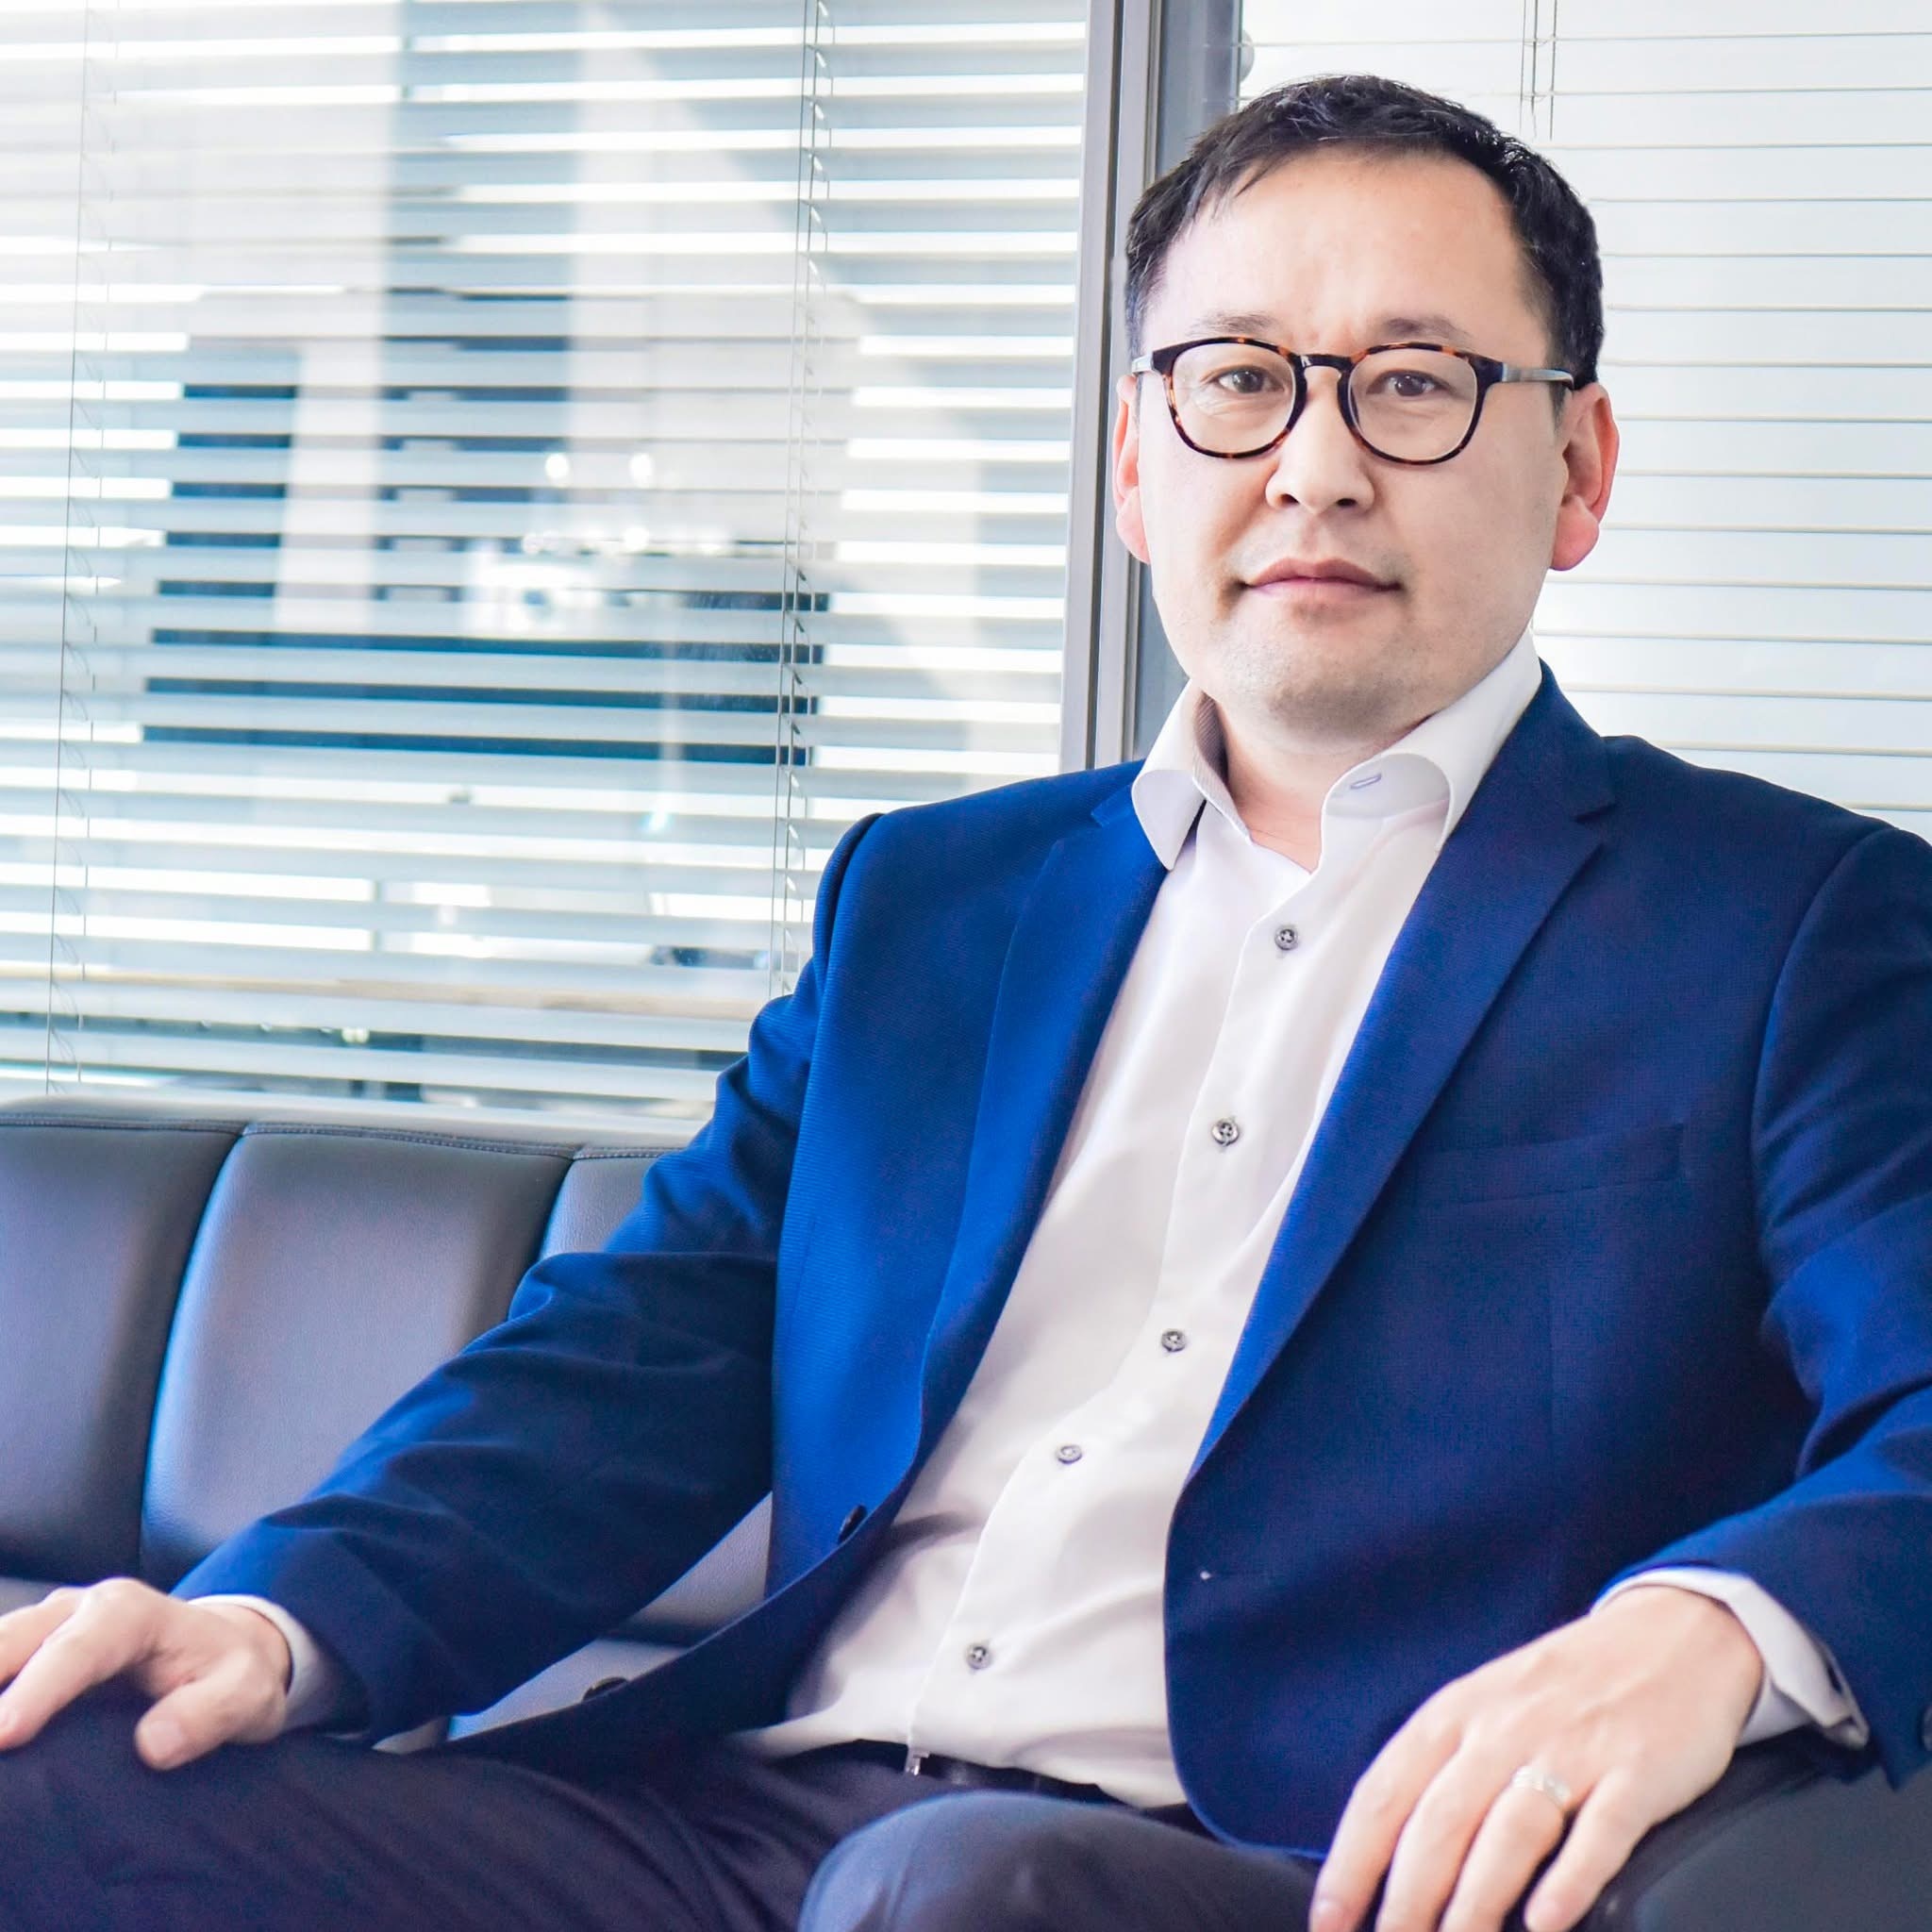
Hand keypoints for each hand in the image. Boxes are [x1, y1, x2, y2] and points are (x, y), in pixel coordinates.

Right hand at [0, 1578, 291, 1768]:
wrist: (227, 1653)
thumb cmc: (232, 1674)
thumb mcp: (247, 1694)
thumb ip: (209, 1714)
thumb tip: (154, 1743)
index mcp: (130, 1614)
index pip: (76, 1651)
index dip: (35, 1692)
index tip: (2, 1735)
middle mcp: (78, 1611)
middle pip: (10, 1643)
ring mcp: (44, 1629)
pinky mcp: (26, 1654)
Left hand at [1311, 1584, 1763, 1931]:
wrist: (1673, 1635)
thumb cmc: (1564, 1688)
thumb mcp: (1485, 1708)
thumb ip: (1440, 1770)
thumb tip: (1385, 1858)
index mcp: (1455, 1715)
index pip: (1385, 1793)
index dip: (1352, 1861)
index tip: (1328, 1918)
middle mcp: (1504, 1730)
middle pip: (1440, 1823)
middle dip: (1407, 1900)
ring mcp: (1572, 1750)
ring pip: (1508, 1833)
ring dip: (1475, 1902)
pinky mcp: (1636, 1772)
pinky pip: (1599, 1831)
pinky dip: (1570, 1880)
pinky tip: (1545, 1922)